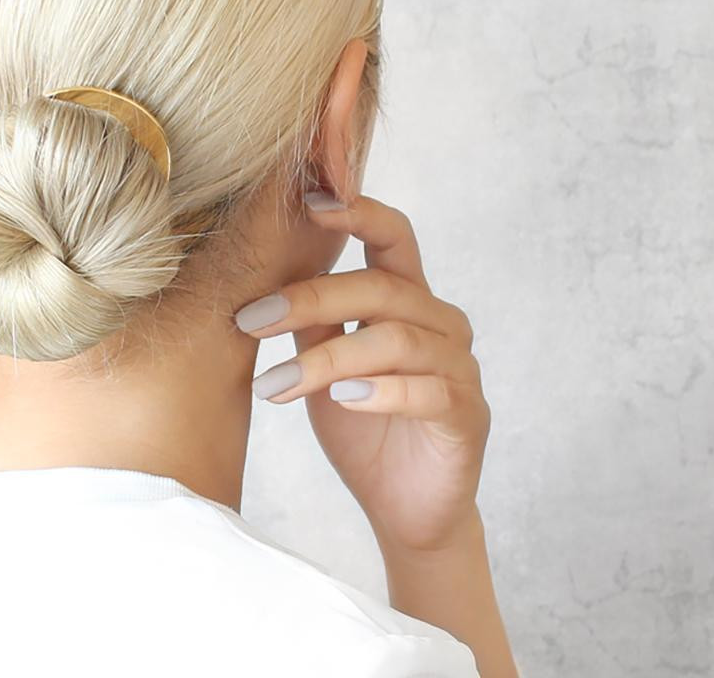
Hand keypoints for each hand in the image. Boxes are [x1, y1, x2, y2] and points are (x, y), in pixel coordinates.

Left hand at [236, 192, 491, 554]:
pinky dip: (379, 390)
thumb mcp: (325, 363)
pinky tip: (343, 399)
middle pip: (379, 287)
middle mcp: (441, 324)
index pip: (392, 236)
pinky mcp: (466, 415)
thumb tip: (259, 269)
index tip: (308, 202)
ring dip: (326, 359)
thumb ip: (311, 319)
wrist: (405, 511)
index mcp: (408, 300)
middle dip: (307, 298)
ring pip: (393, 339)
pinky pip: (426, 389)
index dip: (357, 211)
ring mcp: (459, 369)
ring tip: (274, 384)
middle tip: (248, 321)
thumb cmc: (361, 429)